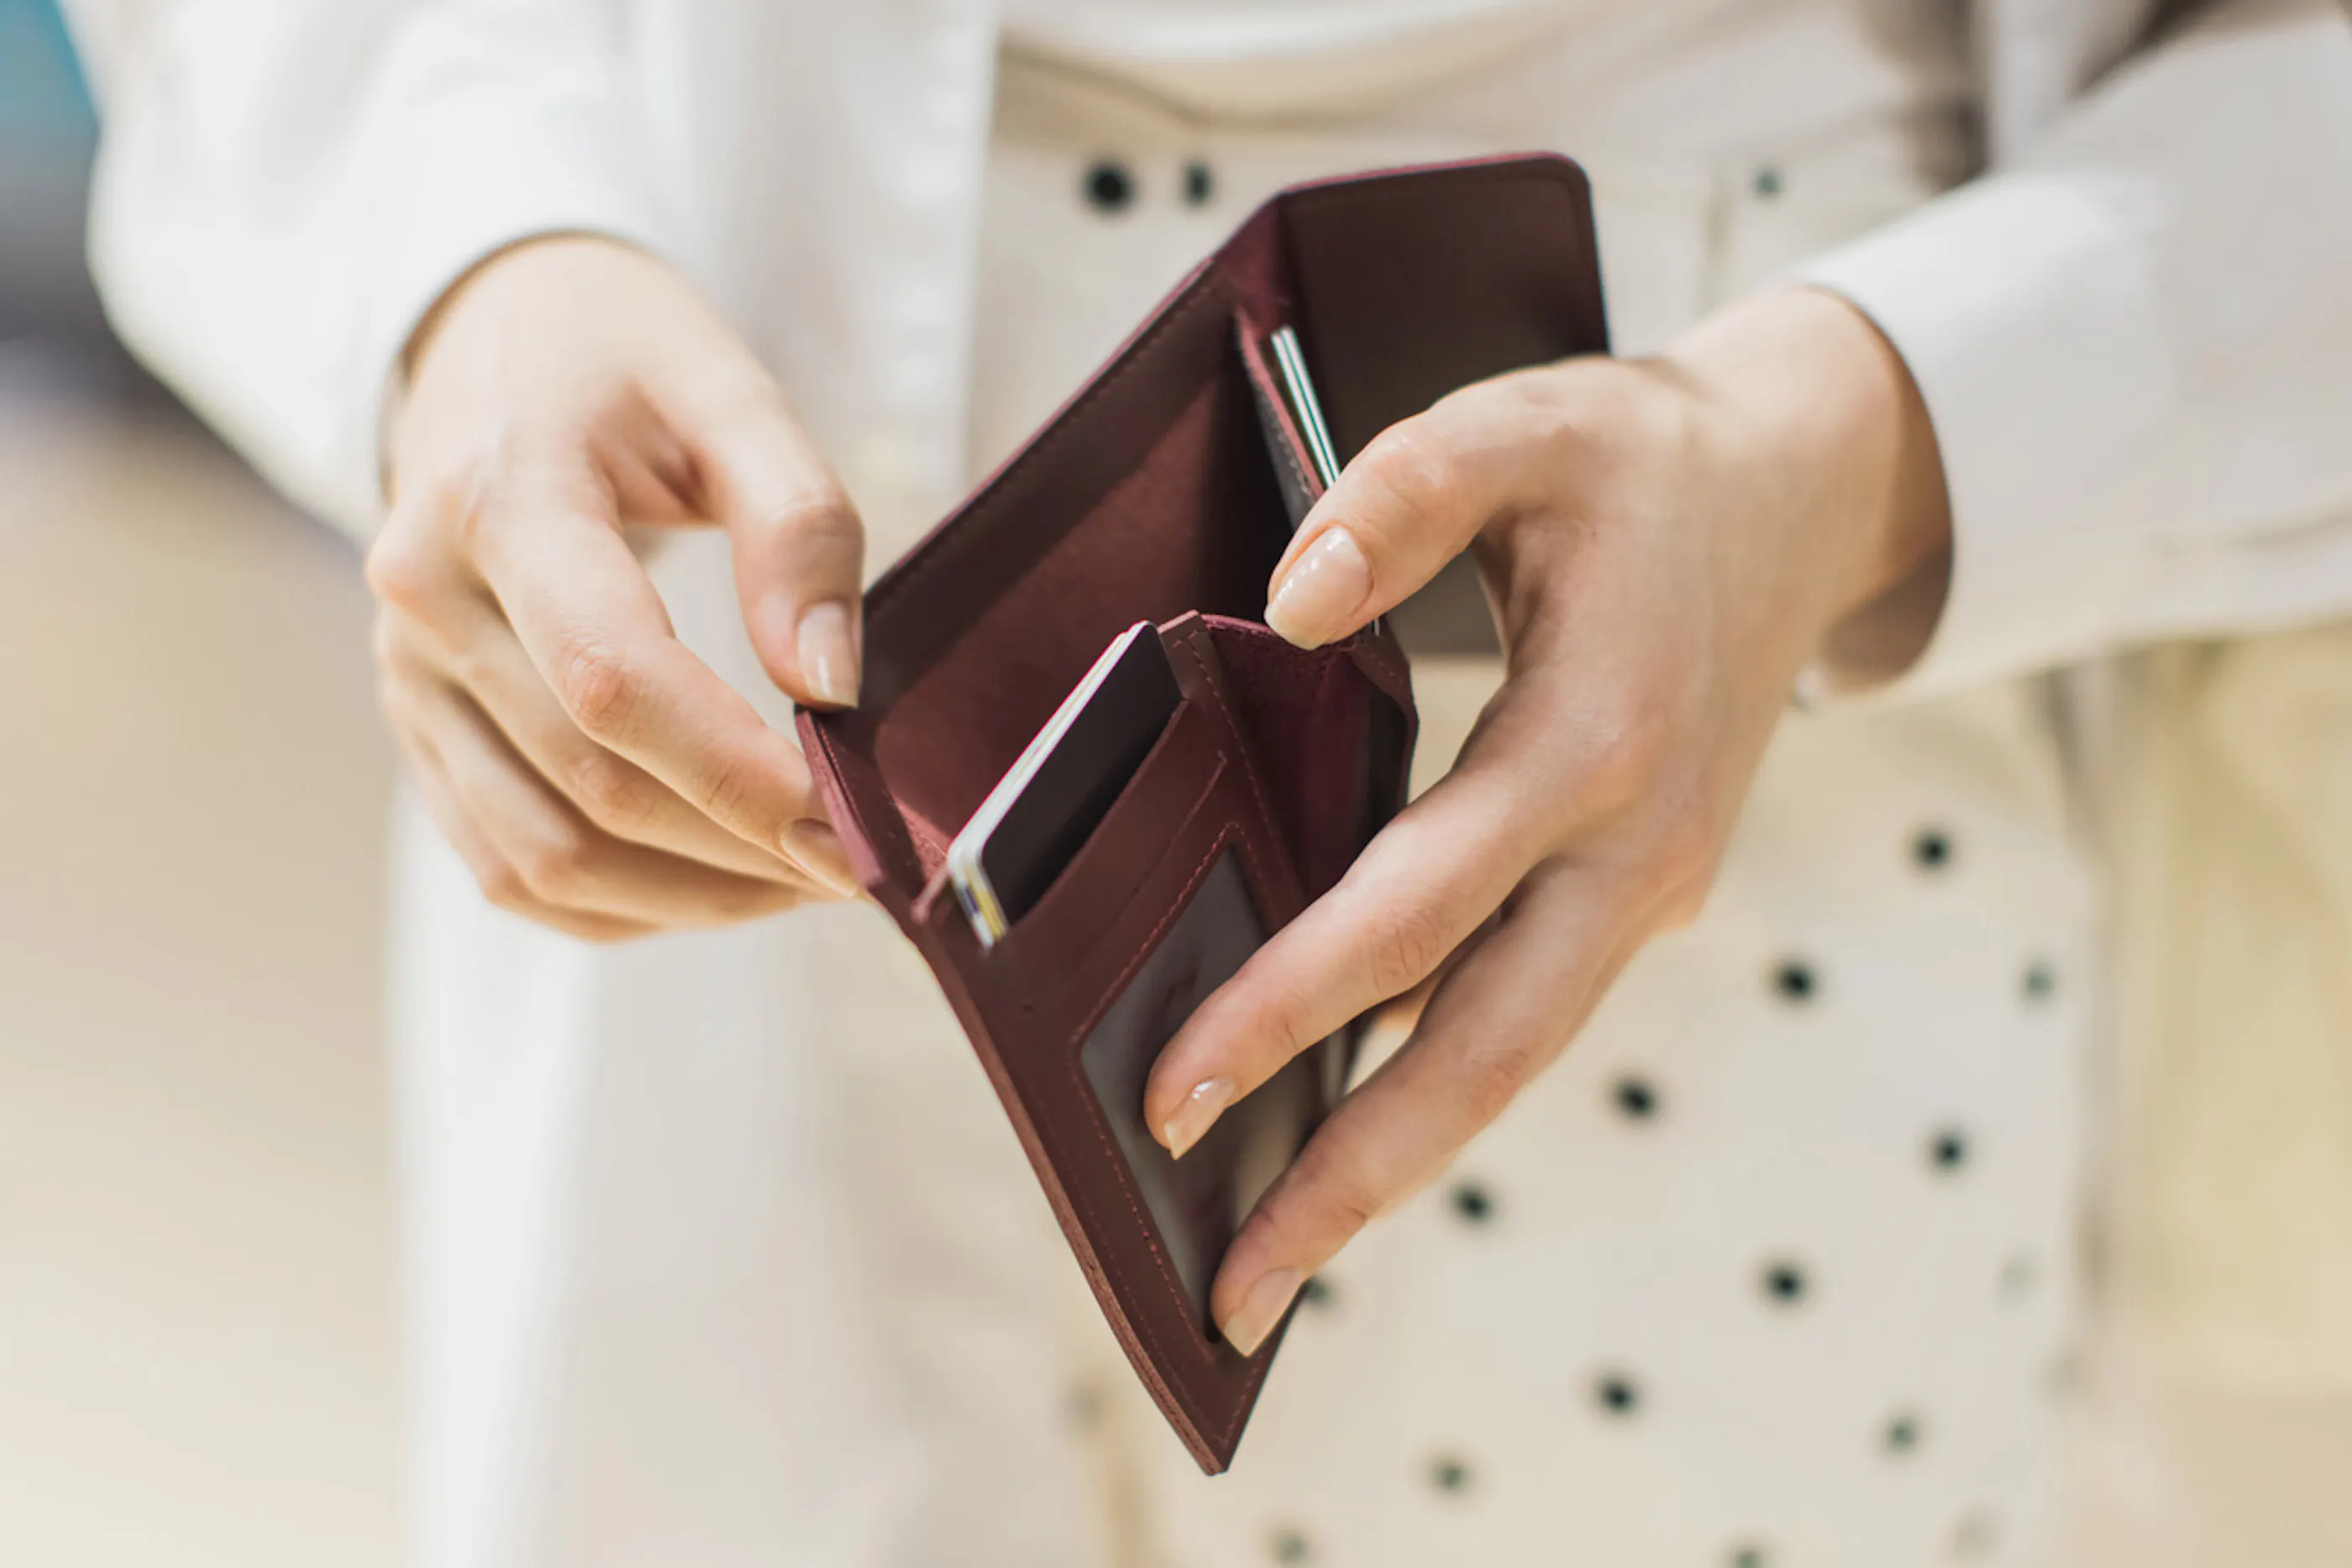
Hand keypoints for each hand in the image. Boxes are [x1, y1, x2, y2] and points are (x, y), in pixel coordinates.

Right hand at [369, 235, 862, 940]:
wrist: (486, 337)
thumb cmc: (618, 356)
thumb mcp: (728, 386)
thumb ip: (797, 522)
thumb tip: (829, 687)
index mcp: (497, 497)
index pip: (612, 678)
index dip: (738, 776)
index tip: (851, 827)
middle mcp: (425, 600)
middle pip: (591, 785)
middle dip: (743, 850)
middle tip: (865, 863)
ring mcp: (407, 677)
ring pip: (546, 858)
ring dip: (693, 898)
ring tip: (807, 879)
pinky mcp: (420, 730)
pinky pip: (511, 868)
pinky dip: (628, 903)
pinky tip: (723, 882)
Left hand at [1145, 288, 1954, 1351]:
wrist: (1807, 491)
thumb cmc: (1645, 457)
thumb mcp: (1528, 423)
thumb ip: (1402, 493)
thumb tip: (1283, 603)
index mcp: (1596, 737)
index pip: (1418, 906)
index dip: (1292, 1004)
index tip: (1174, 1092)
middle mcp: (1634, 847)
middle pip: (1485, 1054)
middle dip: (1351, 1179)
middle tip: (1225, 1295)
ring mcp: (1649, 887)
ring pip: (1515, 1062)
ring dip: (1396, 1169)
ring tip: (1272, 1261)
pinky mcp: (1640, 895)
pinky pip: (1529, 1015)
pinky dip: (1440, 1090)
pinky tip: (1349, 1131)